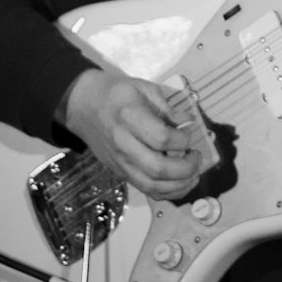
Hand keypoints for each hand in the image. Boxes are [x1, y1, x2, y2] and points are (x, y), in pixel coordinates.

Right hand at [58, 68, 208, 199]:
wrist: (85, 105)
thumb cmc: (118, 94)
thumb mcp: (144, 88)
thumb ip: (167, 107)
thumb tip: (188, 123)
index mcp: (129, 117)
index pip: (161, 138)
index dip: (183, 139)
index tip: (190, 132)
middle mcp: (123, 144)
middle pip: (157, 168)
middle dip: (186, 167)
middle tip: (197, 156)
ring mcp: (120, 162)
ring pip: (152, 185)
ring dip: (179, 184)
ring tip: (194, 173)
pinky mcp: (120, 173)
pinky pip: (145, 190)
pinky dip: (167, 193)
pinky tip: (182, 184)